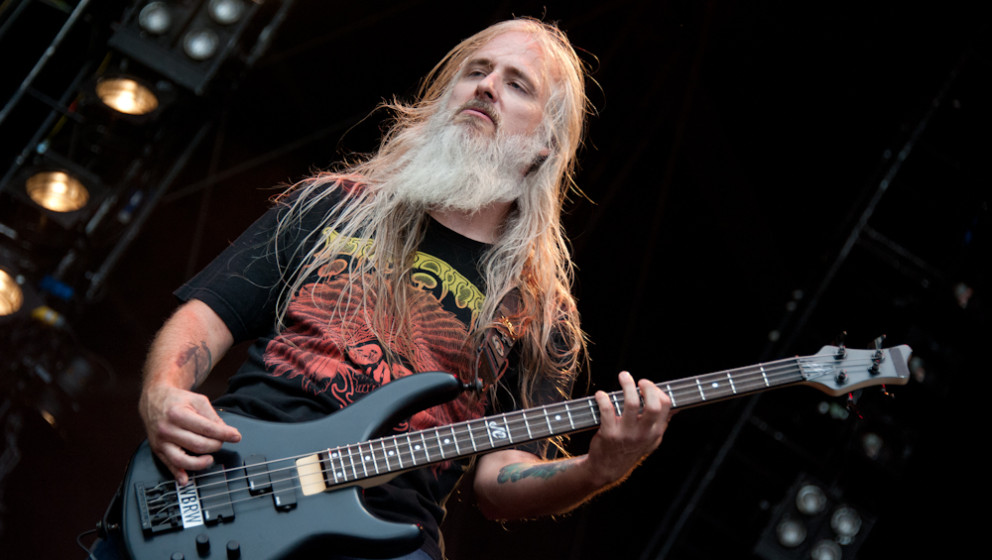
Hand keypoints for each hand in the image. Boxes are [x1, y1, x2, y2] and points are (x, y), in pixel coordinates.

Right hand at [140, 383, 240, 484]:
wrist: (154, 400)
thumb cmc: (177, 400)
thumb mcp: (197, 400)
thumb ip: (212, 416)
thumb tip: (224, 431)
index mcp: (178, 414)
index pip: (206, 428)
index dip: (224, 434)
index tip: (235, 436)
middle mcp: (167, 429)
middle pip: (197, 445)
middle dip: (215, 445)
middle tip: (221, 442)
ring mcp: (161, 442)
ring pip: (182, 460)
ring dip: (200, 463)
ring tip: (210, 459)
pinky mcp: (158, 450)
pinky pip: (168, 465)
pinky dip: (177, 475)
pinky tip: (185, 479)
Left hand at [586, 371, 671, 487]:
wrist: (607, 468)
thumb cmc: (630, 449)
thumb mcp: (651, 440)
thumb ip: (661, 423)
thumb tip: (674, 406)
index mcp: (655, 432)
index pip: (666, 405)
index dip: (657, 390)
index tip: (647, 386)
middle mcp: (643, 433)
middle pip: (653, 405)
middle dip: (648, 387)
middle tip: (640, 381)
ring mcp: (626, 434)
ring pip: (631, 403)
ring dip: (627, 385)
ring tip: (623, 376)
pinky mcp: (609, 434)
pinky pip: (607, 410)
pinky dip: (603, 398)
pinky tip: (601, 394)